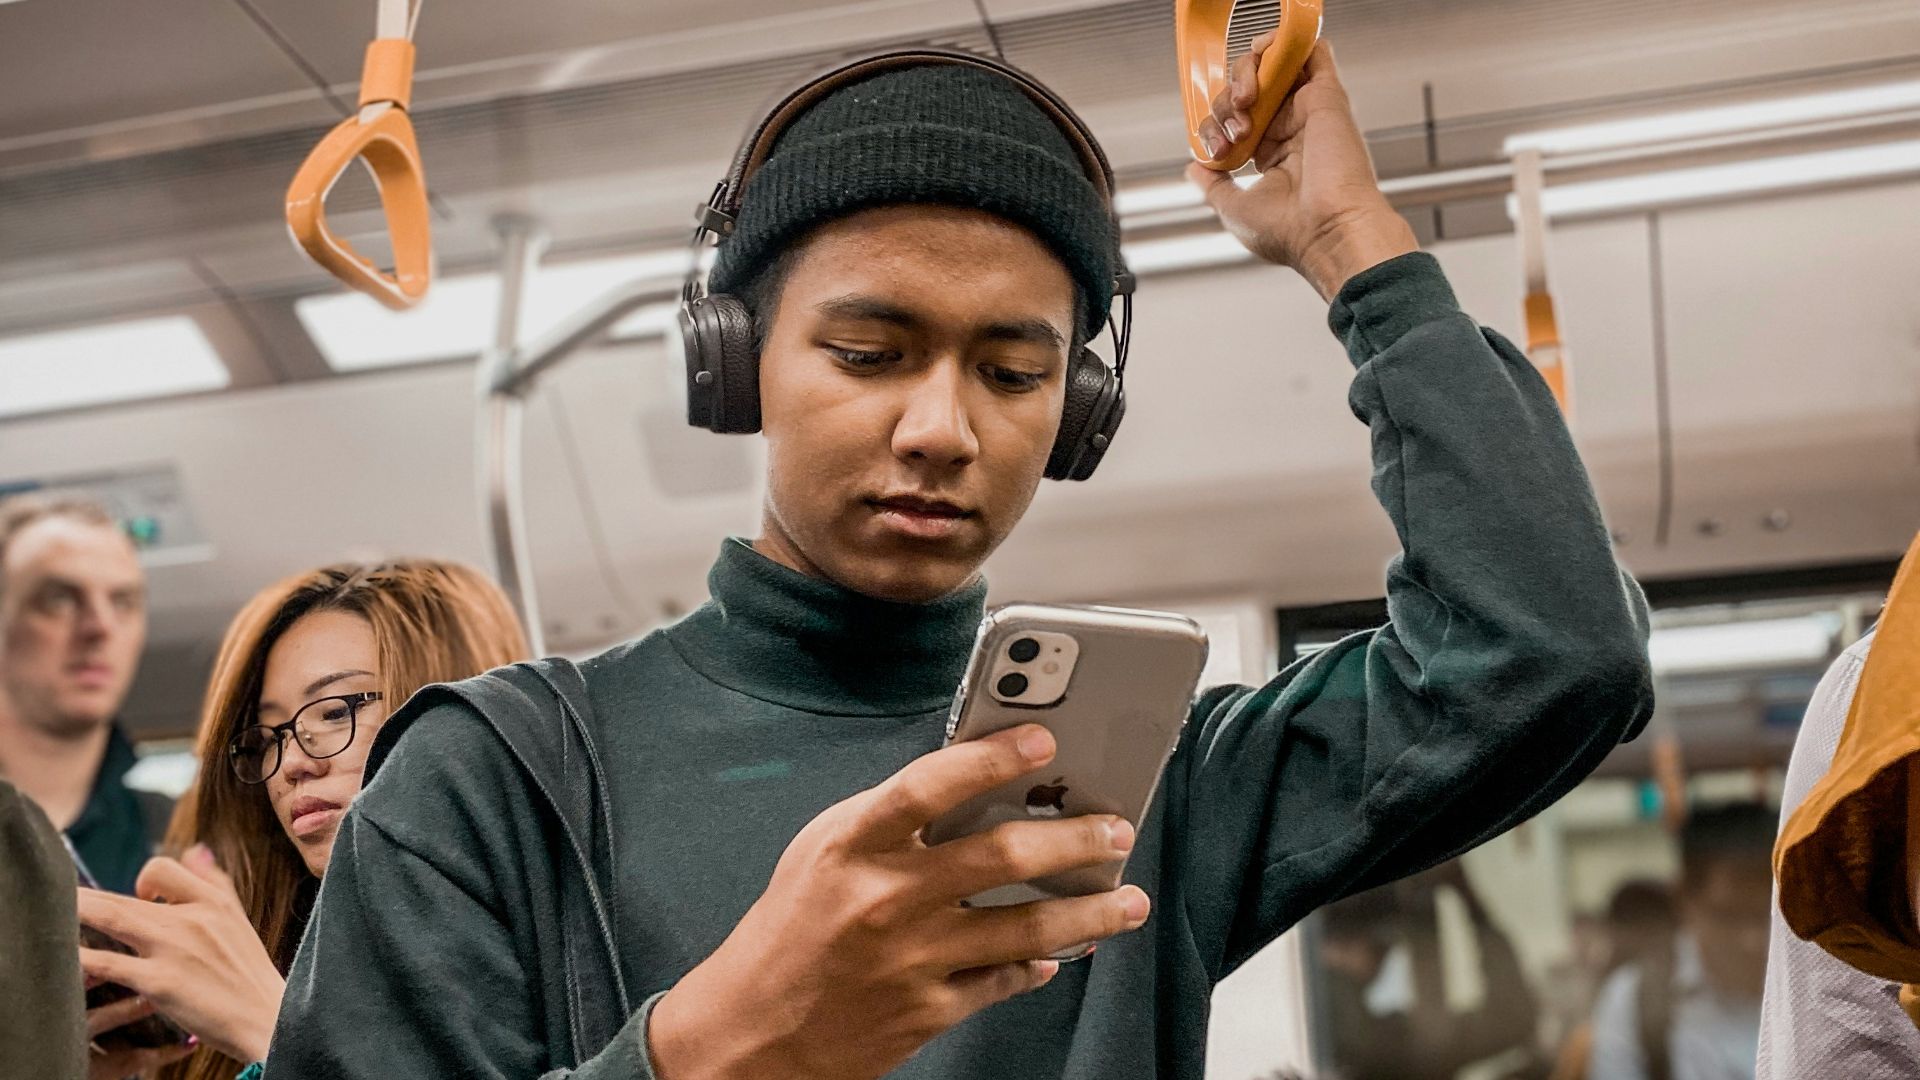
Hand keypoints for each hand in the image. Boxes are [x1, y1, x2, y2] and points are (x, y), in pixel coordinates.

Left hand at [76, 846, 285, 1063]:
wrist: (269, 1017)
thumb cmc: (250, 973)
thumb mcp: (240, 920)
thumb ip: (215, 882)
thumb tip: (195, 849)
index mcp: (214, 901)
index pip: (167, 868)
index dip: (145, 877)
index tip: (142, 897)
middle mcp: (192, 918)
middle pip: (128, 893)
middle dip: (89, 893)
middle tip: (60, 893)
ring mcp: (173, 948)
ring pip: (113, 917)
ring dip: (78, 910)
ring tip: (54, 909)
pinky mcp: (160, 981)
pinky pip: (109, 964)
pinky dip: (82, 959)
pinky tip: (67, 959)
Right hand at [647, 724, 1149, 1079]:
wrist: (750, 1032)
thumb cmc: (791, 928)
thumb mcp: (823, 851)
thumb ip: (891, 817)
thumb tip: (977, 784)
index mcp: (853, 845)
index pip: (931, 785)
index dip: (991, 757)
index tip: (1043, 739)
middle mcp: (885, 899)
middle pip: (1001, 857)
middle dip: (1073, 839)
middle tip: (1114, 828)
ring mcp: (912, 960)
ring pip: (1025, 928)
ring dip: (1089, 911)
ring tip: (1128, 898)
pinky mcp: (929, 1011)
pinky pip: (1004, 980)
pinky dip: (1040, 964)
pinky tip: (1065, 952)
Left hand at [1187, 38, 1417, 300]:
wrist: (1327, 231)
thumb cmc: (1289, 231)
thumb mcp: (1234, 208)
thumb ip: (1213, 184)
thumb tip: (1195, 167)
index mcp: (1274, 155)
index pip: (1236, 120)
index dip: (1215, 125)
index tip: (1216, 149)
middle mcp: (1292, 130)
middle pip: (1248, 90)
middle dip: (1225, 101)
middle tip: (1233, 129)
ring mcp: (1309, 111)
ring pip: (1272, 66)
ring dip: (1246, 72)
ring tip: (1245, 100)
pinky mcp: (1326, 95)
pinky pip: (1309, 51)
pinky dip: (1282, 44)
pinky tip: (1263, 59)